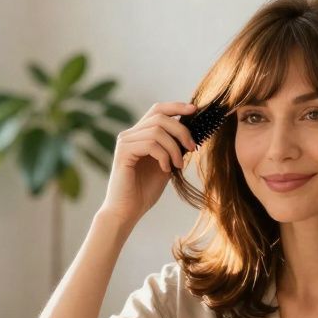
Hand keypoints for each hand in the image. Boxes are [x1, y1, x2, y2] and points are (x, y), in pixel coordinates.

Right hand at [97, 102, 197, 227]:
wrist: (127, 211)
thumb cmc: (144, 191)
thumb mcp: (166, 165)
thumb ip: (174, 148)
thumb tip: (191, 133)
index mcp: (139, 135)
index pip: (158, 110)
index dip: (177, 107)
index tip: (195, 110)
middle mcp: (130, 134)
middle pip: (160, 116)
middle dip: (181, 130)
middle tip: (192, 148)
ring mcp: (125, 142)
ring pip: (157, 130)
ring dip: (174, 148)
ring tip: (178, 166)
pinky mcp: (123, 152)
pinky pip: (150, 144)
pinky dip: (163, 156)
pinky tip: (165, 170)